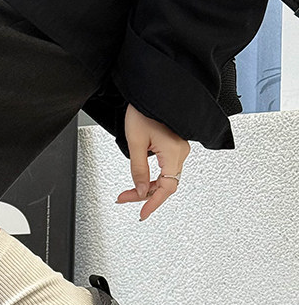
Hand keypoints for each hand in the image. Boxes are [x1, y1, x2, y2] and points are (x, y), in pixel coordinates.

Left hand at [116, 104, 190, 220]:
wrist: (150, 91)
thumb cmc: (143, 110)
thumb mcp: (135, 142)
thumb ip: (138, 170)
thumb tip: (140, 190)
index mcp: (174, 151)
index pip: (167, 187)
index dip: (153, 203)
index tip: (143, 213)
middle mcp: (181, 152)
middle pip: (165, 185)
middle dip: (144, 195)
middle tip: (124, 198)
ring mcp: (179, 149)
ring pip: (165, 178)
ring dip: (147, 187)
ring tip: (128, 192)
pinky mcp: (175, 146)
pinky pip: (166, 169)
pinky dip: (153, 178)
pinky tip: (141, 182)